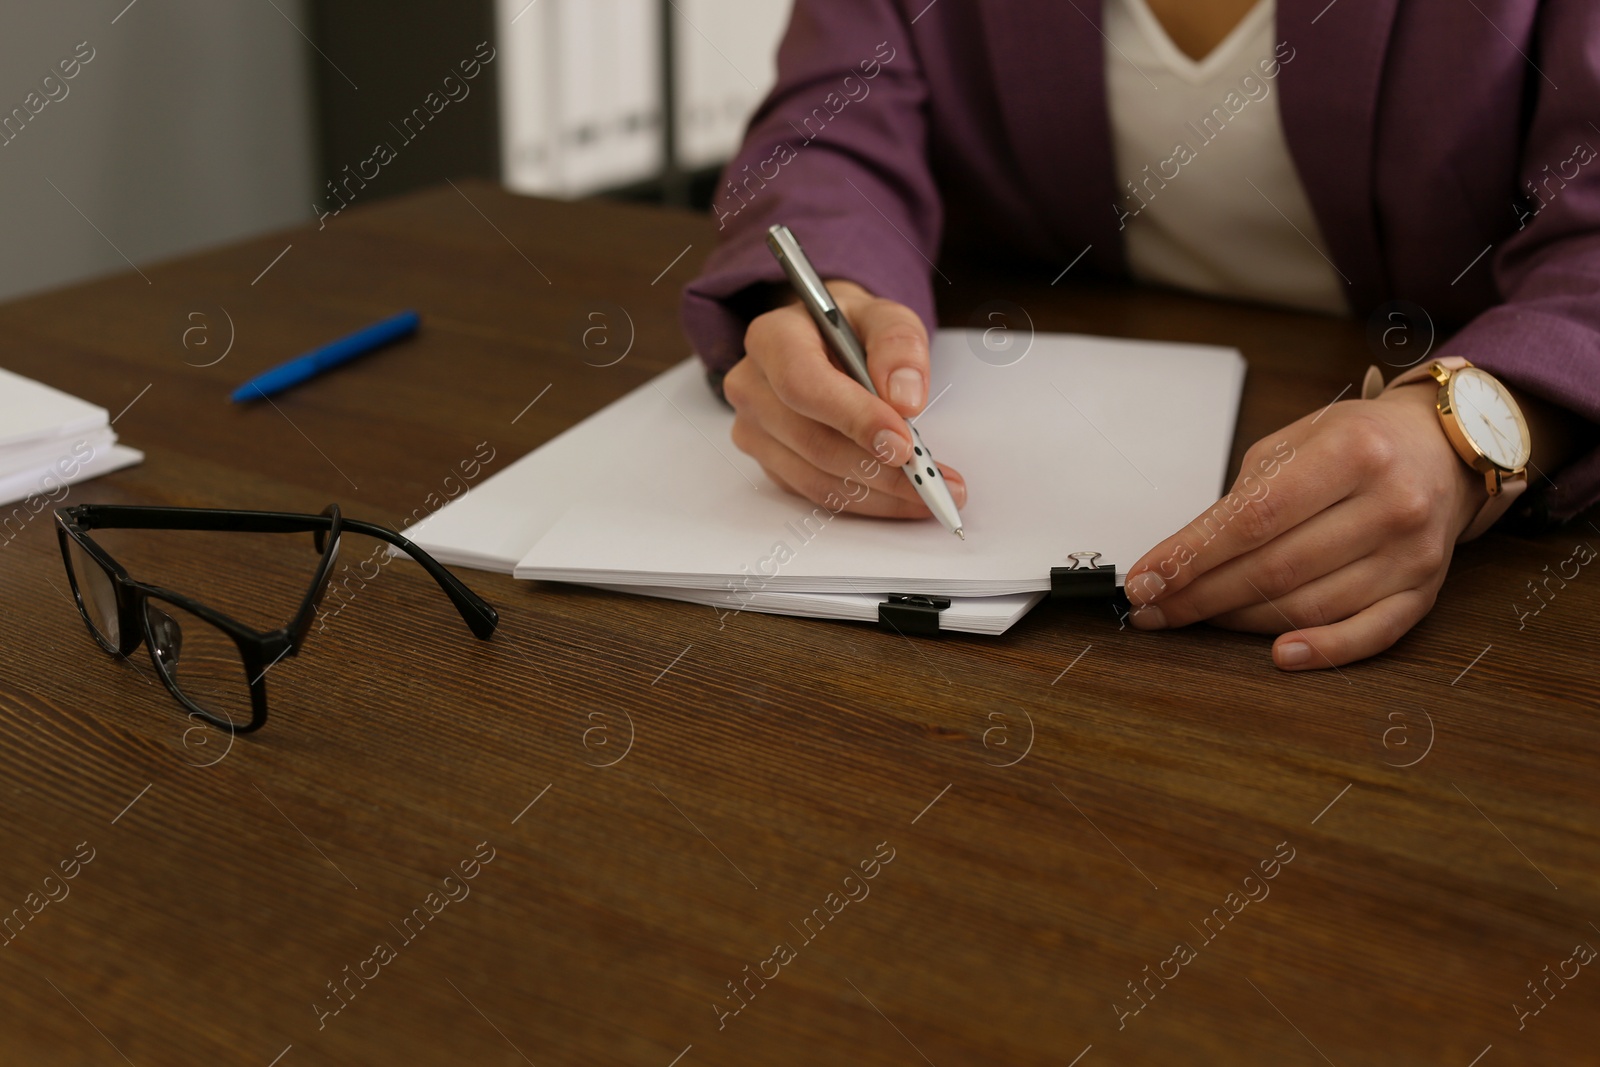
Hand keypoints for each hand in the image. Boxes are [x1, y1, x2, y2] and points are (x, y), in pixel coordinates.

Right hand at [723, 279, 966, 517]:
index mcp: (772, 338)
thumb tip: (905, 398)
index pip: (804, 384)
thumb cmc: (850, 329)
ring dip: (878, 493)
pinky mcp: (768, 462)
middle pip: (812, 441)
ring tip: (927, 492)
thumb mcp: (884, 315)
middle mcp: (752, 386)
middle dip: (878, 468)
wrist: (824, 342)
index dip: (854, 418)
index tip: (902, 444)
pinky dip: (865, 500)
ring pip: (816, 477)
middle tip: (929, 478)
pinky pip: (817, 493)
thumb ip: (898, 343)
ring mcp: (755, 429)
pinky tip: (901, 496)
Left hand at [1121, 382, 1484, 668]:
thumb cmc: (1360, 442)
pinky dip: (1322, 650)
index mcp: (1352, 453)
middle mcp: (1390, 504)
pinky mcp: (1426, 591)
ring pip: (1309, 606)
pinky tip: (1278, 654)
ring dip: (1239, 620)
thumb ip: (1245, 495)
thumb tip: (1185, 556)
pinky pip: (1370, 634)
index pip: (1254, 518)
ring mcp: (1412, 554)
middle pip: (1275, 569)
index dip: (1192, 555)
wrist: (1445, 449)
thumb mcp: (1297, 441)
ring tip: (1193, 617)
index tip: (1147, 579)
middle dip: (1200, 595)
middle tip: (1155, 608)